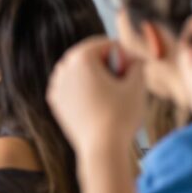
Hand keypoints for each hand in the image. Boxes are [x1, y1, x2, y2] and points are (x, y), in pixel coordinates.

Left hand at [47, 36, 146, 159]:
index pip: (104, 44)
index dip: (122, 53)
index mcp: (81, 58)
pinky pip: (71, 87)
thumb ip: (136, 64)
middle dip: (106, 63)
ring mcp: (56, 86)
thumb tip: (133, 58)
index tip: (133, 67)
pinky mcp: (55, 102)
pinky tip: (97, 102)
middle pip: (89, 55)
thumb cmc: (121, 115)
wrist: (101, 149)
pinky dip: (83, 89)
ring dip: (94, 75)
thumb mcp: (137, 84)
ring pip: (78, 71)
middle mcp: (64, 68)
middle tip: (122, 77)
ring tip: (111, 91)